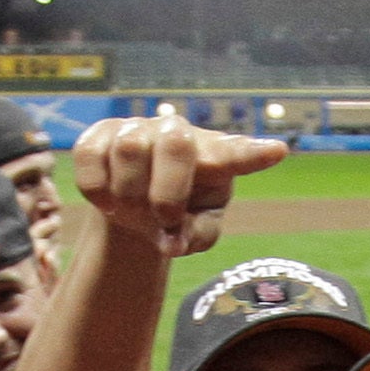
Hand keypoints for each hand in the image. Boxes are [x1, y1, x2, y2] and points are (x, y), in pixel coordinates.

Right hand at [69, 112, 287, 256]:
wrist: (133, 204)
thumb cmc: (178, 214)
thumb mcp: (195, 233)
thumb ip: (195, 237)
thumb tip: (173, 241)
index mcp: (214, 157)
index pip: (237, 153)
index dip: (254, 154)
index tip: (278, 152)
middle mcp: (177, 134)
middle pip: (177, 142)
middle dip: (168, 189)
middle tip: (164, 217)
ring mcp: (137, 128)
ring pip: (130, 149)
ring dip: (129, 194)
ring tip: (131, 211)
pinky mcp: (99, 134)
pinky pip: (92, 157)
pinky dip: (97, 190)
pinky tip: (107, 200)